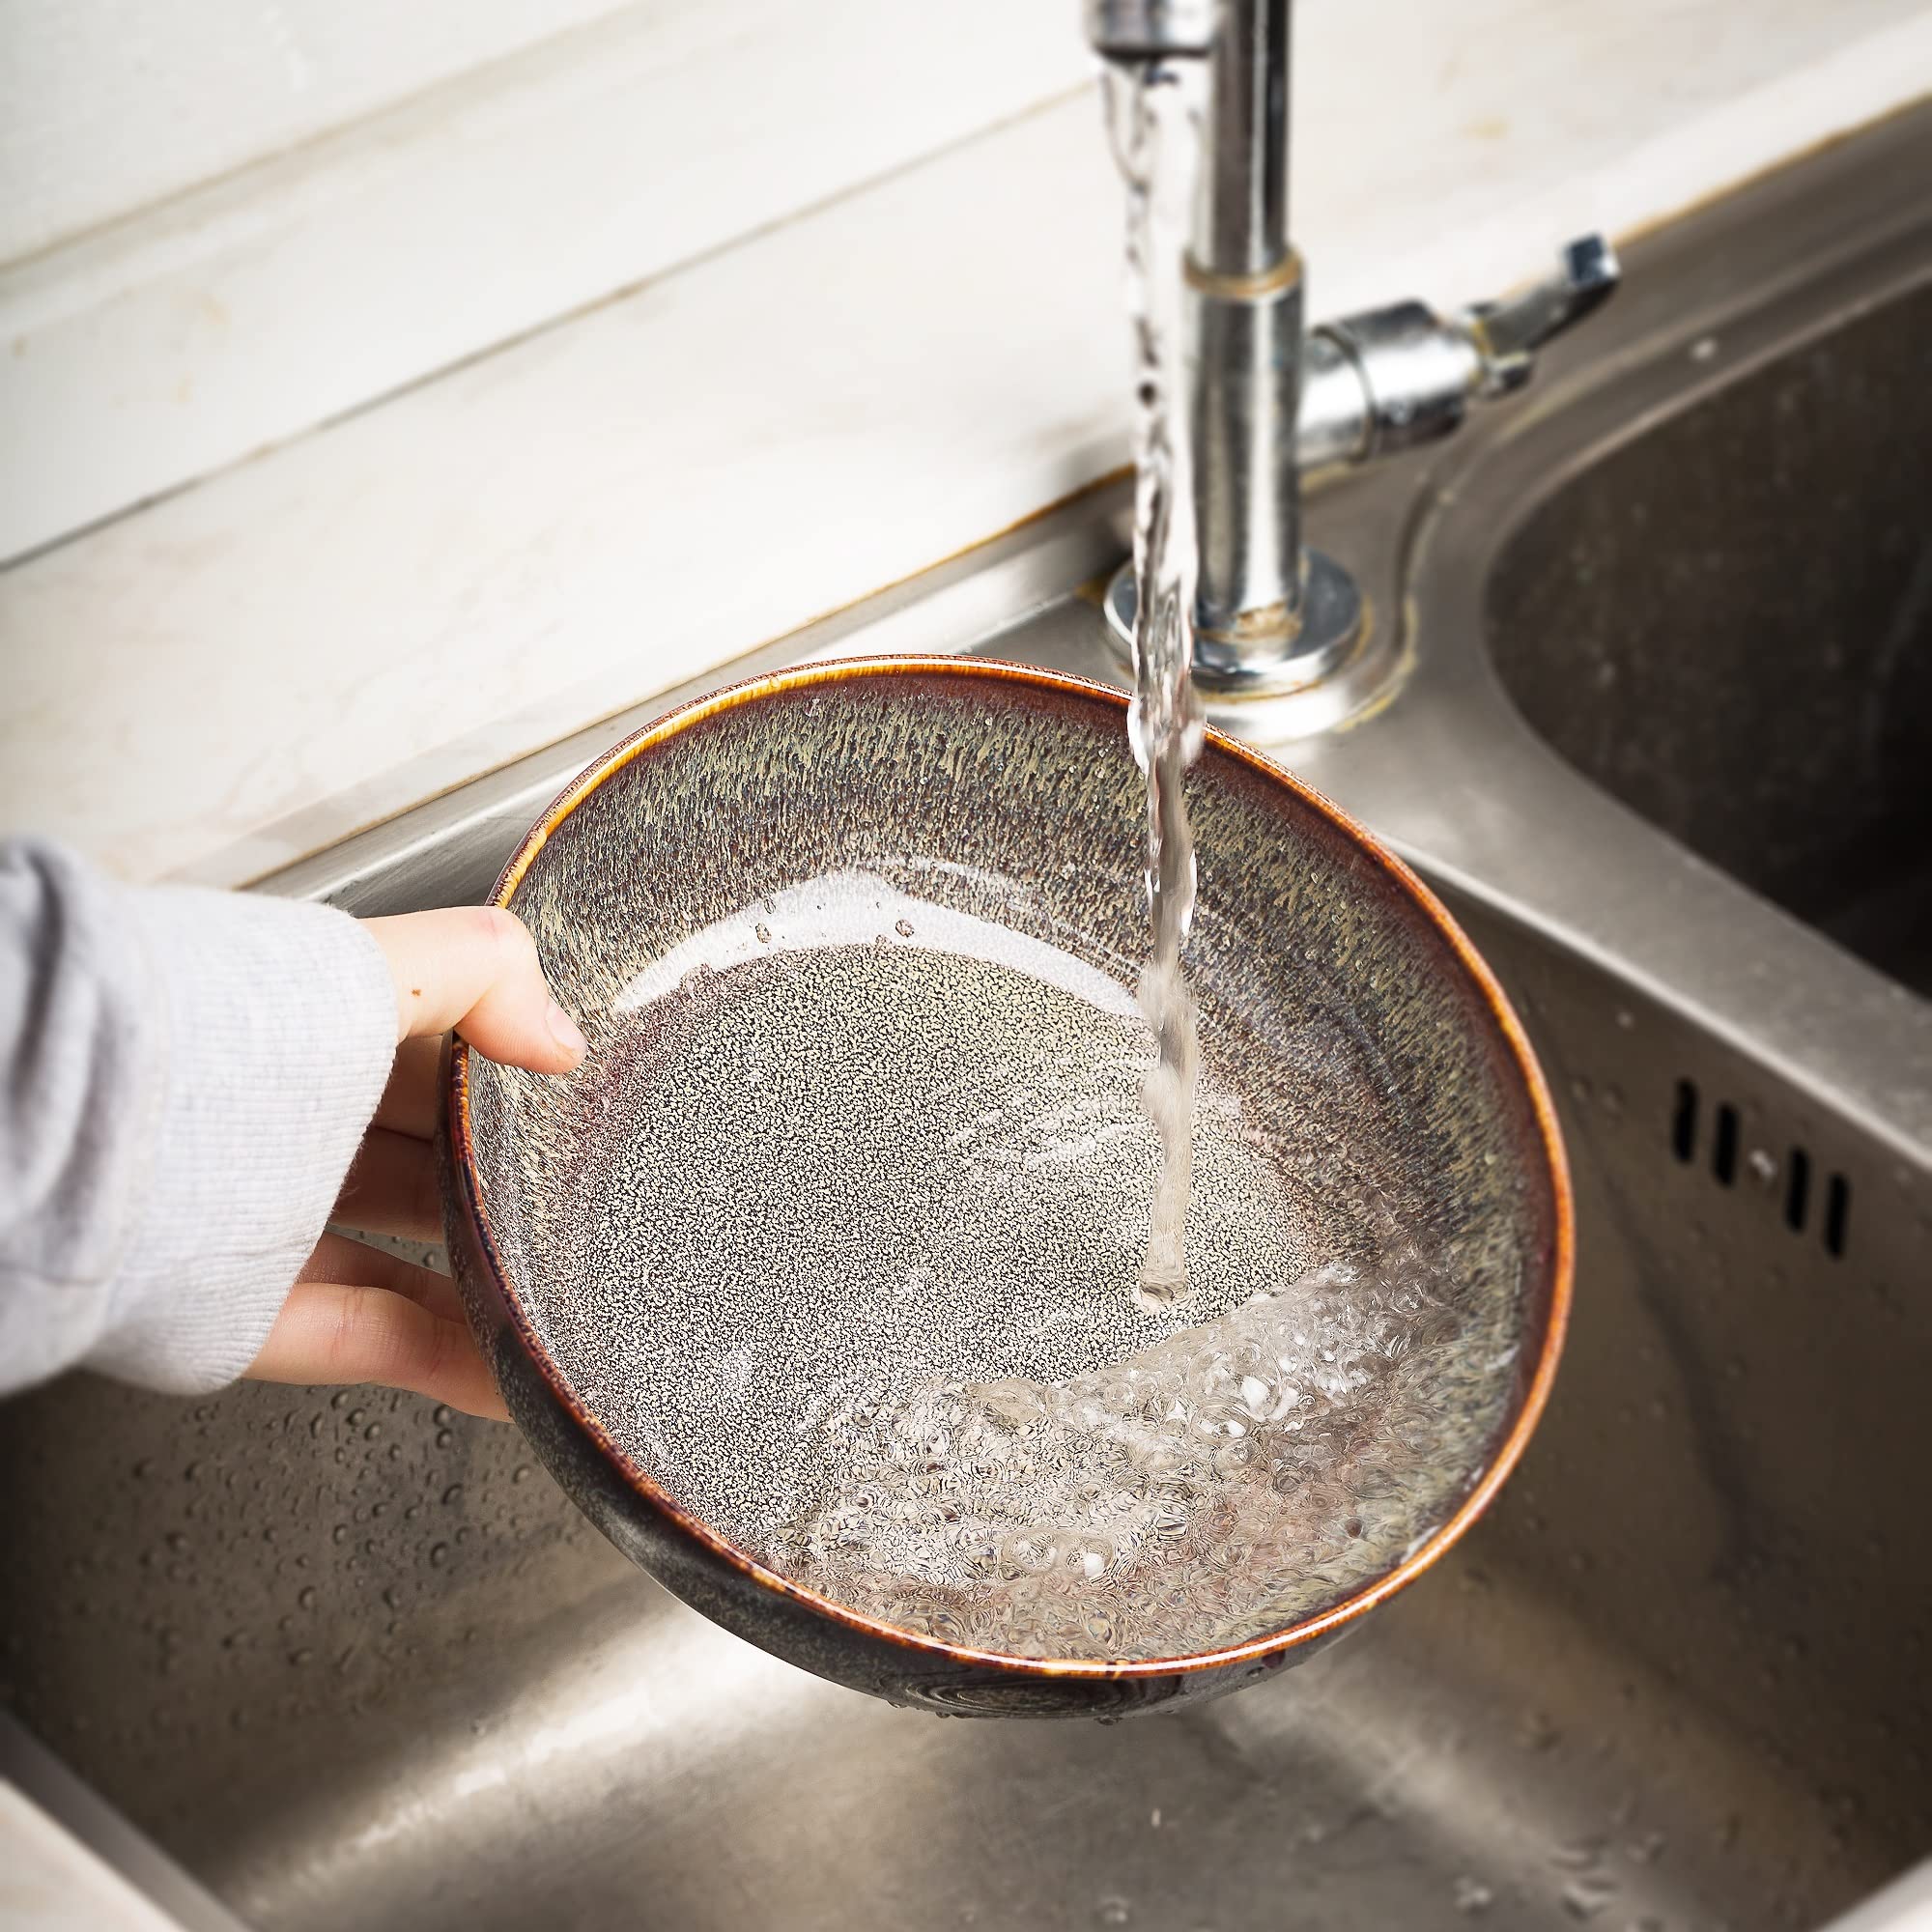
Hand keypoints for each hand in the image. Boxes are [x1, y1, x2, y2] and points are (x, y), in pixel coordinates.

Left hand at [244, 908, 585, 1419]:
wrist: (82, 1138)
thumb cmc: (207, 1035)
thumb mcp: (368, 967)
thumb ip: (480, 971)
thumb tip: (563, 1034)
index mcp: (307, 1025)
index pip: (432, 1047)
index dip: (508, 1068)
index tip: (571, 1095)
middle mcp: (283, 1123)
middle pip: (422, 1155)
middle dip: (504, 1174)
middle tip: (581, 1189)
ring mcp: (266, 1221)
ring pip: (402, 1253)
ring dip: (487, 1276)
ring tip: (564, 1288)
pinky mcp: (249, 1311)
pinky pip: (369, 1337)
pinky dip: (447, 1357)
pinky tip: (509, 1371)